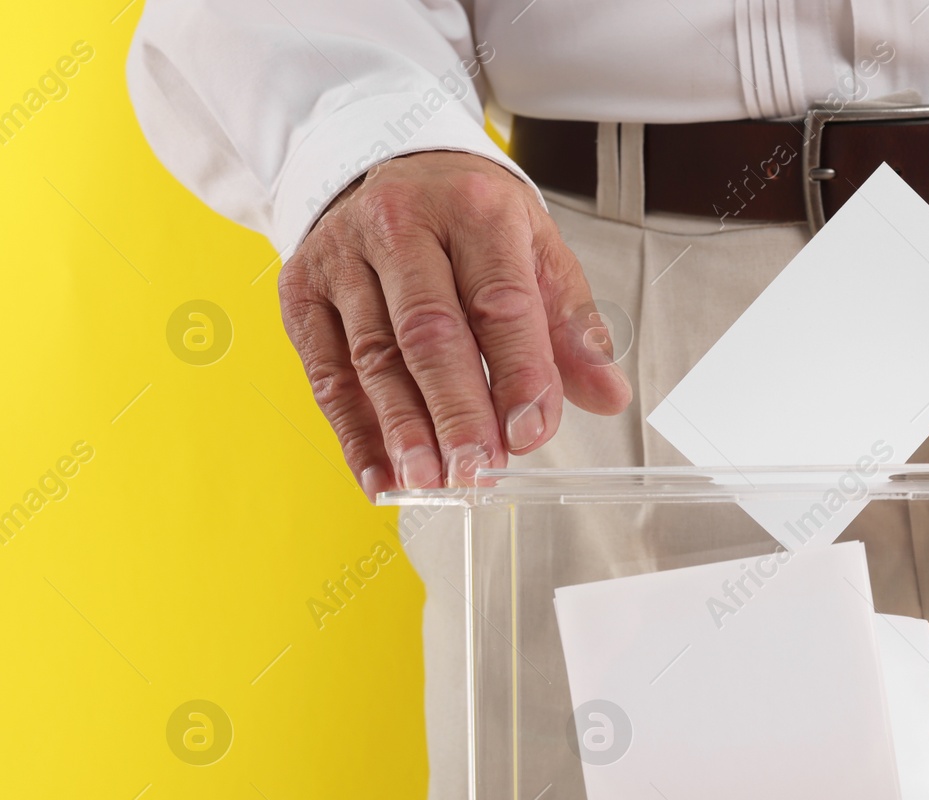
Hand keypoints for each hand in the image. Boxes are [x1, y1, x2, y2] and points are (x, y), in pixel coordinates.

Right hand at [278, 150, 631, 497]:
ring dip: (404, 430)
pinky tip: (381, 474)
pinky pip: (326, 373)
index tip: (531, 433)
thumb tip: (606, 394)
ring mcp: (342, 256)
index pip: (500, 302)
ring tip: (433, 480)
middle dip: (456, 411)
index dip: (518, 374)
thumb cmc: (470, 219)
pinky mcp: (302, 291)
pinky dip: (354, 433)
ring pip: (373, 357)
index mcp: (475, 209)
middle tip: (477, 470)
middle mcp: (401, 224)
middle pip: (429, 332)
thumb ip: (572, 329)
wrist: (392, 170)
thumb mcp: (536, 253)